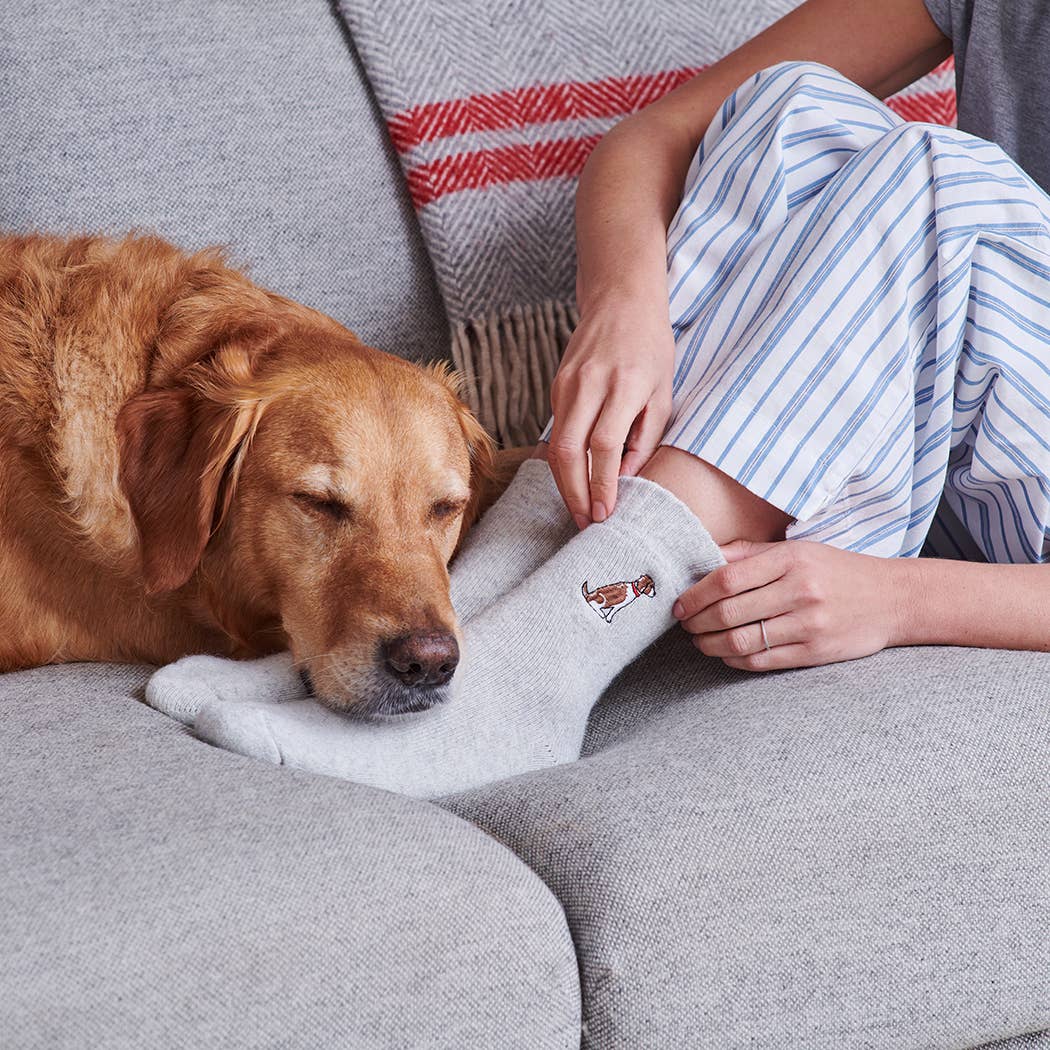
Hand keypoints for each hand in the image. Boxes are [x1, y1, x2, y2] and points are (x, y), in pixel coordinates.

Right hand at [547, 295, 673, 528]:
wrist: (620, 301)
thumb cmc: (651, 348)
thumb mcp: (663, 393)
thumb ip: (645, 438)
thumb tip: (626, 479)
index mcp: (624, 385)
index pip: (604, 446)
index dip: (602, 485)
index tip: (605, 513)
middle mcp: (589, 384)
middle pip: (569, 452)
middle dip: (574, 494)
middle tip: (585, 522)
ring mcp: (567, 384)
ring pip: (556, 445)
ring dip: (565, 483)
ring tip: (579, 509)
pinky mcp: (556, 386)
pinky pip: (557, 431)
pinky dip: (564, 461)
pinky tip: (575, 480)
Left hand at [673, 539, 910, 670]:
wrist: (893, 599)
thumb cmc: (837, 570)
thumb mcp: (798, 550)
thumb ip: (750, 553)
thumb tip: (704, 555)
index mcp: (790, 560)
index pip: (726, 579)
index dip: (695, 595)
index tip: (679, 604)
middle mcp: (799, 591)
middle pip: (729, 612)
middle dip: (696, 622)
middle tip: (683, 625)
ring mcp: (808, 624)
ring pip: (741, 641)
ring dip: (709, 644)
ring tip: (698, 640)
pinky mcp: (815, 652)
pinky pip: (762, 661)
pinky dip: (734, 660)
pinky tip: (724, 653)